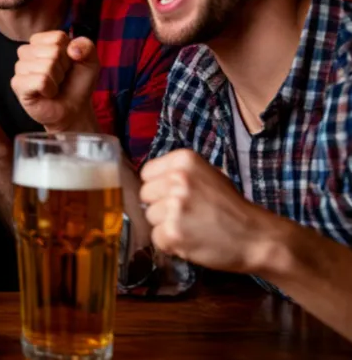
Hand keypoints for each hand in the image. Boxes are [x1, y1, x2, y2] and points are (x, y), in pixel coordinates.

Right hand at [11, 31, 99, 131]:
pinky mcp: (17, 84)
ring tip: (54, 86)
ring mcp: (20, 68)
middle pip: (53, 51)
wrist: (74, 109)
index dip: (69, 53)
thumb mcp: (90, 61)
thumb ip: (86, 46)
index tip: (68, 65)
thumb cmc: (77, 84)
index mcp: (41, 42)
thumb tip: (72, 49)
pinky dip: (50, 89)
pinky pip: (40, 80)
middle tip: (61, 78)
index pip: (58, 37)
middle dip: (63, 68)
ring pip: (46, 66)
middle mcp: (27, 52)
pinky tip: (47, 93)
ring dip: (57, 80)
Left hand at [140, 149, 275, 273]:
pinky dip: (170, 244)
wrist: (259, 238)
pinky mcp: (173, 231)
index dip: (159, 187)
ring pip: (150, 217)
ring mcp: (174, 206)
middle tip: (187, 215)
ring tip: (192, 228)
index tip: (175, 196)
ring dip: (166, 226)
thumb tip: (149, 182)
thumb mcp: (210, 176)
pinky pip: (156, 238)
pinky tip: (191, 241)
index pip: (147, 173)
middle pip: (145, 195)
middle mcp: (177, 179)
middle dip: (161, 207)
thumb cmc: (233, 208)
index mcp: (184, 160)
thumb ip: (179, 175)